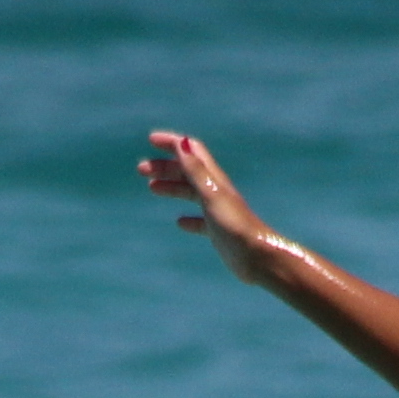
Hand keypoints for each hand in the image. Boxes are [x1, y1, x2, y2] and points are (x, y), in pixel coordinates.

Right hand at [137, 129, 271, 280]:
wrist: (257, 257)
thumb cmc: (235, 226)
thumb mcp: (211, 196)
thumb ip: (196, 171)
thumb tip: (182, 143)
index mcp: (213, 179)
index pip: (191, 152)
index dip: (172, 143)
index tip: (151, 140)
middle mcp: (215, 191)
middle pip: (187, 172)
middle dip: (165, 167)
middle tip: (141, 169)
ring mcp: (217, 211)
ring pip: (191, 193)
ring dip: (171, 187)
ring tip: (152, 188)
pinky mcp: (218, 231)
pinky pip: (200, 221)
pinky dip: (188, 218)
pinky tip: (180, 222)